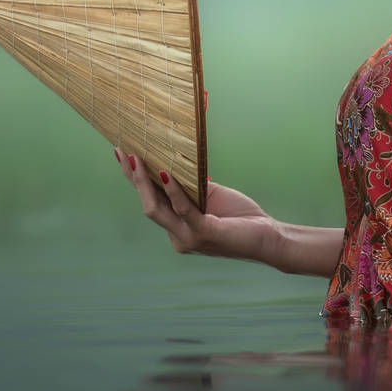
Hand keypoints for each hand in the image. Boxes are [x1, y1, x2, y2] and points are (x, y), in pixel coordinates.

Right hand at [116, 147, 271, 262]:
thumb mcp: (210, 197)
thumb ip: (190, 187)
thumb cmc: (241, 217)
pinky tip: (166, 174)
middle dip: (134, 178)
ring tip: (137, 159)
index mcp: (178, 228)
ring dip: (145, 183)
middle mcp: (178, 236)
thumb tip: (170, 163)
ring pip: (157, 210)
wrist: (269, 238)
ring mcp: (188, 238)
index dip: (135, 179)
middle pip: (148, 204)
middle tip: (123, 151)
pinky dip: (174, 191)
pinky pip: (184, 210)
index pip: (151, 201)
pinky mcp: (204, 235)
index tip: (122, 153)